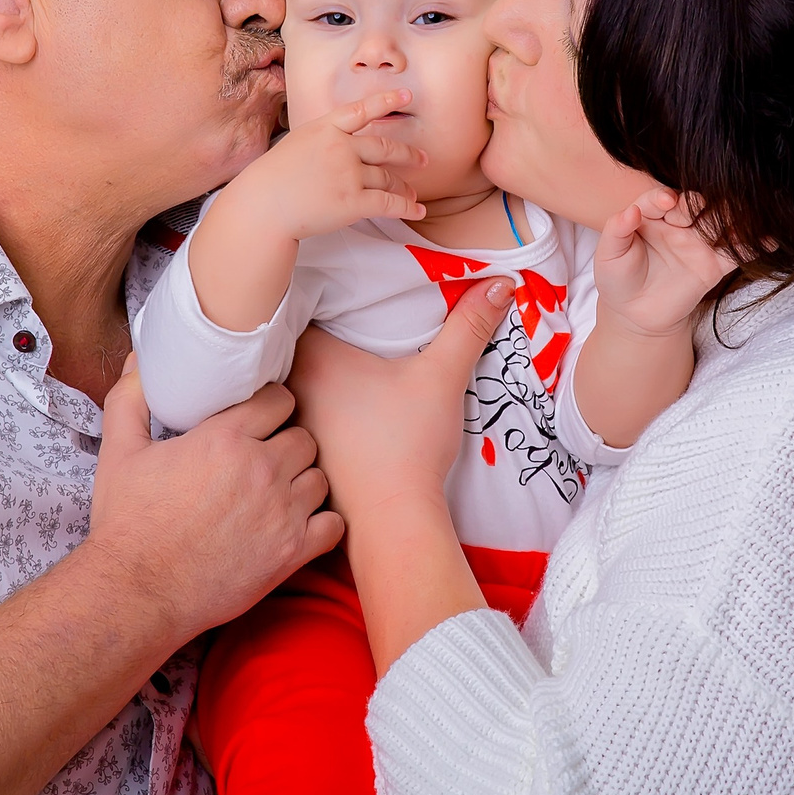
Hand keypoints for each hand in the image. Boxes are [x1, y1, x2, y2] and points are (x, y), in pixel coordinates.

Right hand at [85, 357, 341, 638]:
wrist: (138, 591)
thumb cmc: (127, 522)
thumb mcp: (119, 453)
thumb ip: (130, 400)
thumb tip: (138, 362)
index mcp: (225, 438)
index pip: (279, 399)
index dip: (270, 407)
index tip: (259, 421)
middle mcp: (261, 469)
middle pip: (304, 437)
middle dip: (287, 444)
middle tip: (266, 460)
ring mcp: (281, 512)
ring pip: (320, 478)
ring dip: (303, 482)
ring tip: (279, 493)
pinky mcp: (291, 552)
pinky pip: (333, 525)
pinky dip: (321, 524)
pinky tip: (297, 526)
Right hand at [217, 92, 427, 245]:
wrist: (263, 205)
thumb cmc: (275, 178)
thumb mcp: (298, 142)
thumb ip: (325, 138)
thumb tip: (348, 141)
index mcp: (325, 128)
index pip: (361, 110)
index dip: (386, 101)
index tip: (406, 96)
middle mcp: (340, 147)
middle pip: (384, 148)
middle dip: (407, 154)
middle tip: (422, 158)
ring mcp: (348, 174)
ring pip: (387, 178)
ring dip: (403, 187)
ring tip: (411, 192)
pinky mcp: (352, 201)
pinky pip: (389, 203)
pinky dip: (407, 206)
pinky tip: (416, 208)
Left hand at [290, 280, 510, 672]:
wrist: (391, 521)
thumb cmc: (407, 445)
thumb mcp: (442, 376)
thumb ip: (470, 325)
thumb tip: (505, 281)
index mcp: (310, 357)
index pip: (298, 302)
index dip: (314, 285)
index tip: (335, 273)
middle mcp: (288, 386)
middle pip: (292, 338)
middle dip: (314, 324)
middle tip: (342, 305)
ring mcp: (290, 422)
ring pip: (294, 377)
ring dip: (314, 368)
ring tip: (343, 353)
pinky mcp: (301, 451)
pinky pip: (302, 411)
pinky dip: (318, 402)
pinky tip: (346, 404)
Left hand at [593, 186, 742, 337]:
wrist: (634, 315)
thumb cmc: (618, 279)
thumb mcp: (608, 256)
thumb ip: (616, 232)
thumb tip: (629, 211)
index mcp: (652, 215)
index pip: (661, 198)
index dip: (664, 198)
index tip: (667, 203)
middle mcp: (679, 223)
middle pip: (696, 204)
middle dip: (699, 204)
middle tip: (698, 211)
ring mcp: (699, 243)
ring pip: (720, 223)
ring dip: (733, 216)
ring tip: (745, 210)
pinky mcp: (714, 265)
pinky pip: (737, 252)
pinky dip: (755, 245)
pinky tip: (771, 237)